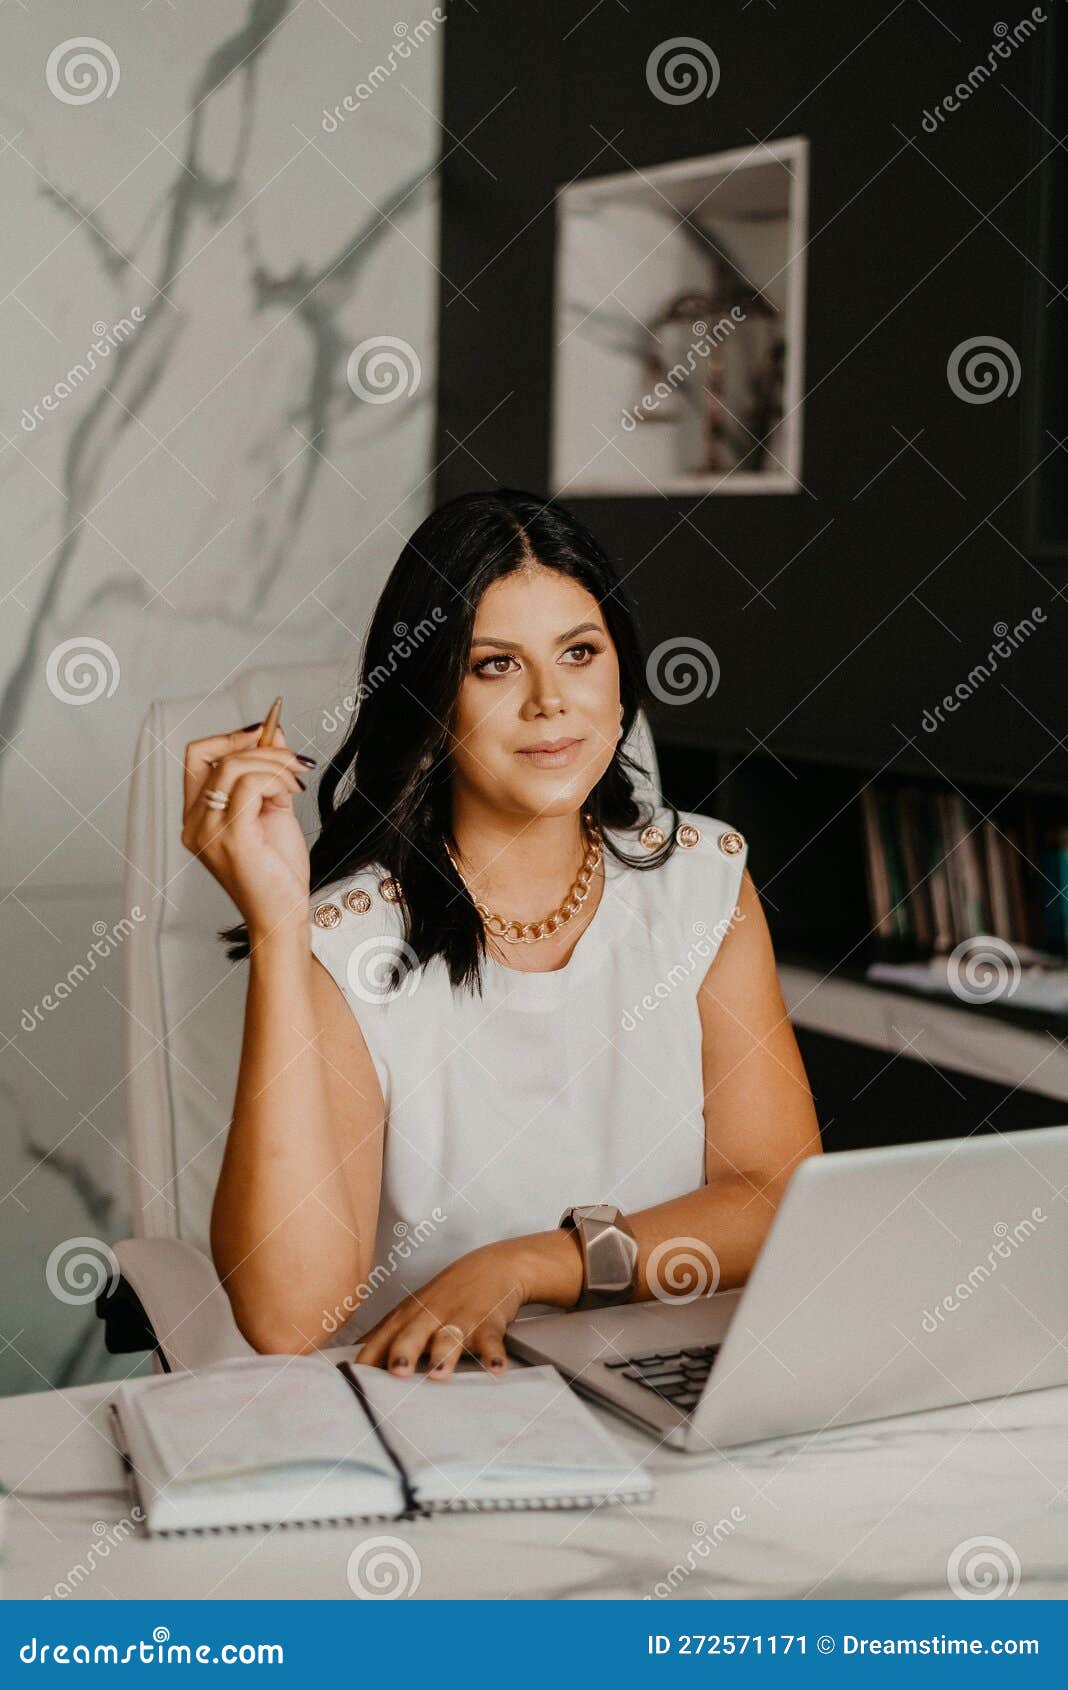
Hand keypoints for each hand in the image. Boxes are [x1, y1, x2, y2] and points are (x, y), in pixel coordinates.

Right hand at [181, 721, 313, 936]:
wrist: (284, 915)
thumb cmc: (277, 872)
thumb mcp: (272, 810)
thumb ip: (268, 774)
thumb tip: (273, 734)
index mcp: (198, 816)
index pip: (197, 756)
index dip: (230, 737)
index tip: (265, 734)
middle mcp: (194, 823)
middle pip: (214, 755)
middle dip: (261, 748)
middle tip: (294, 760)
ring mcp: (208, 831)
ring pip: (234, 766)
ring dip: (275, 764)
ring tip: (296, 783)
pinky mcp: (231, 837)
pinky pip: (250, 784)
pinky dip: (276, 779)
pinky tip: (292, 794)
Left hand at [356, 1243, 529, 1379]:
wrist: (492, 1267)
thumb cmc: (445, 1296)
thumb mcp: (410, 1312)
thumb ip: (383, 1339)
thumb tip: (350, 1362)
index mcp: (405, 1318)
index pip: (379, 1342)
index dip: (367, 1363)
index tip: (355, 1385)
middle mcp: (429, 1318)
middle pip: (411, 1336)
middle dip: (403, 1353)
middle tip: (396, 1371)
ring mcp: (458, 1320)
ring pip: (449, 1338)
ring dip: (444, 1355)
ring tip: (439, 1372)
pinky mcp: (487, 1323)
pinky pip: (490, 1341)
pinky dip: (494, 1354)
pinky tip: (496, 1367)